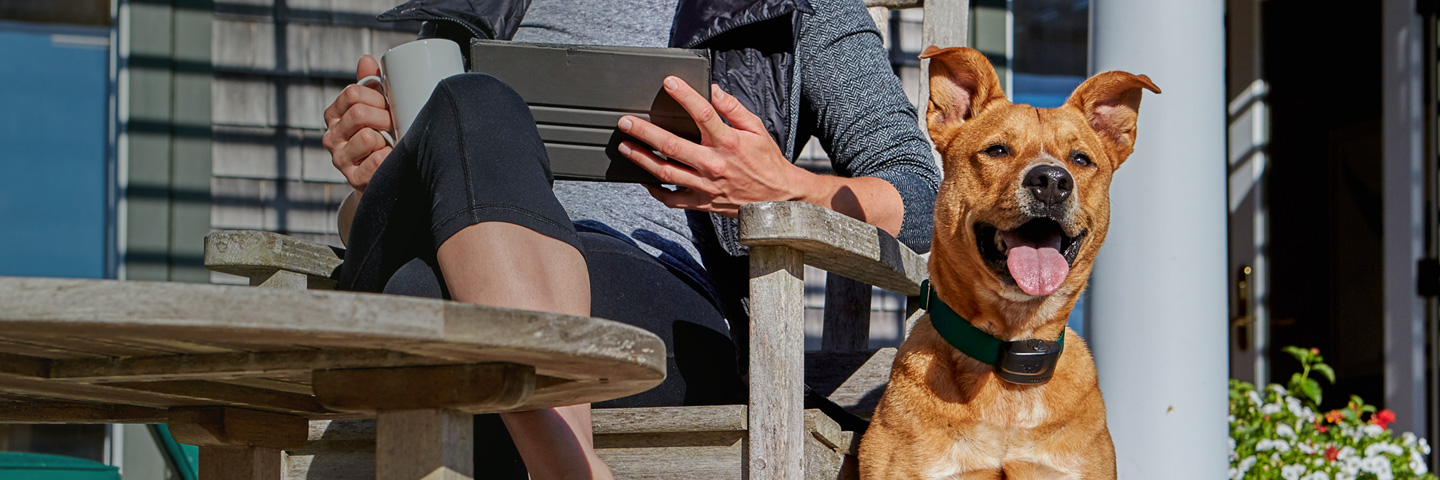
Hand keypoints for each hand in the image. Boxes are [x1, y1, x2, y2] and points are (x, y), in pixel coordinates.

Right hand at [322, 55, 392, 193]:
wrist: (385, 175)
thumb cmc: (382, 134)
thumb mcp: (376, 107)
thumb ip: (370, 84)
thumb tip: (367, 59)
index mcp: (334, 114)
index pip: (352, 92)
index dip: (376, 96)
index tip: (387, 103)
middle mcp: (331, 136)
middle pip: (359, 113)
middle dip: (383, 116)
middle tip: (394, 123)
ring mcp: (339, 159)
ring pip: (367, 136)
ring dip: (386, 138)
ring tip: (391, 142)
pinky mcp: (353, 179)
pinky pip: (375, 161)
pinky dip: (388, 157)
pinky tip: (390, 157)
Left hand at [616, 77, 813, 216]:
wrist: (778, 200)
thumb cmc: (767, 163)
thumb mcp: (757, 130)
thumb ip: (734, 109)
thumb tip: (714, 91)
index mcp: (728, 143)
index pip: (703, 114)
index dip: (685, 96)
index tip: (669, 83)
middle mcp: (713, 164)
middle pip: (672, 145)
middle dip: (645, 132)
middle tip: (626, 122)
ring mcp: (705, 186)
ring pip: (665, 172)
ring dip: (642, 158)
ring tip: (625, 146)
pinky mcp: (701, 202)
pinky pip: (672, 199)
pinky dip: (655, 190)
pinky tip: (644, 178)